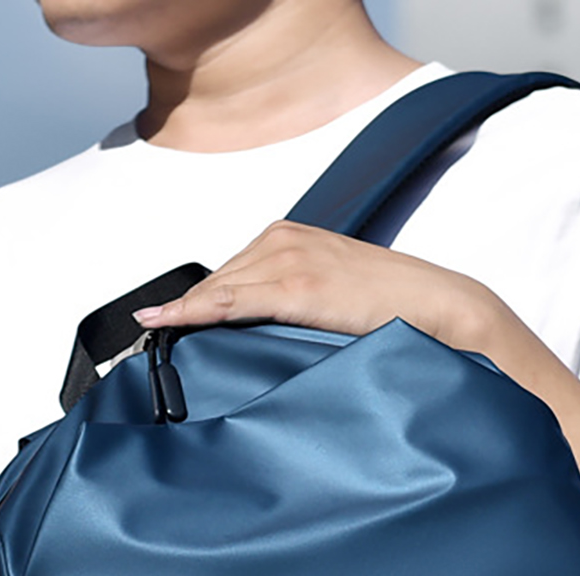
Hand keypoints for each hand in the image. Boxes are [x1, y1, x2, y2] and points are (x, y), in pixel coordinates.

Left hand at [133, 220, 501, 351]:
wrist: (434, 305)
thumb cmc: (389, 307)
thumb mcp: (332, 295)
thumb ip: (294, 302)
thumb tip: (263, 334)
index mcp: (290, 237)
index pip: (228, 272)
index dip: (192, 299)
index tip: (158, 317)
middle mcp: (283, 239)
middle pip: (216, 279)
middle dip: (183, 308)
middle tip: (144, 332)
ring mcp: (289, 258)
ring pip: (218, 289)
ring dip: (181, 312)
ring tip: (146, 331)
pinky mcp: (298, 284)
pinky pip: (232, 300)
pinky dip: (196, 312)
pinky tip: (168, 322)